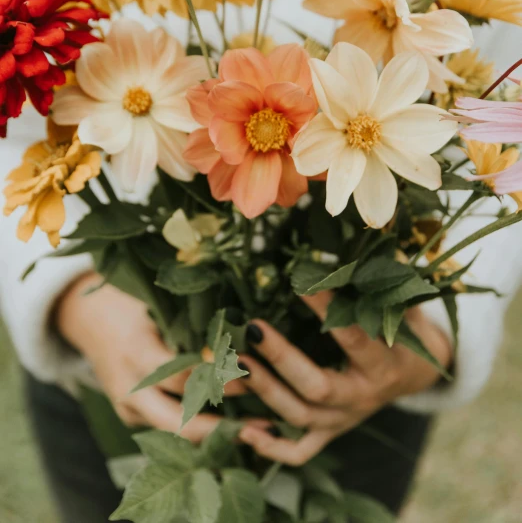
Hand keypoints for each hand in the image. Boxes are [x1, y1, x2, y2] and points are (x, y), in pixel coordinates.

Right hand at [56, 272, 248, 441]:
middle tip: (261, 423)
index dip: (216, 381)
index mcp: (136, 351)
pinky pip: (168, 429)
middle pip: (176, 421)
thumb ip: (191, 326)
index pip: (180, 377)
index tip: (249, 377)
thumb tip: (243, 335)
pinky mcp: (131, 417)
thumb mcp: (158, 306)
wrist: (89, 320)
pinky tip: (232, 427)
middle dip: (220, 427)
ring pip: (174, 433)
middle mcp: (129, 387)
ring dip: (215, 434)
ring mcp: (127, 407)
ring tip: (255, 429)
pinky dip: (199, 429)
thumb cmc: (132, 303)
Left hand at [238, 292, 451, 465]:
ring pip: (300, 417)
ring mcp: (343, 421)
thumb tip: (373, 235)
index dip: (328, 312)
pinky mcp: (329, 434)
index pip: (354, 339)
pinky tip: (241, 430)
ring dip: (264, 393)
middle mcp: (362, 399)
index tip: (301, 284)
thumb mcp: (402, 305)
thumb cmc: (401, 329)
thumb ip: (384, 280)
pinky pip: (299, 451)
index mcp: (384, 364)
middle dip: (282, 358)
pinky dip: (271, 447)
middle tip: (252, 327)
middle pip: (318, 388)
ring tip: (232, 367)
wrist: (414, 375)